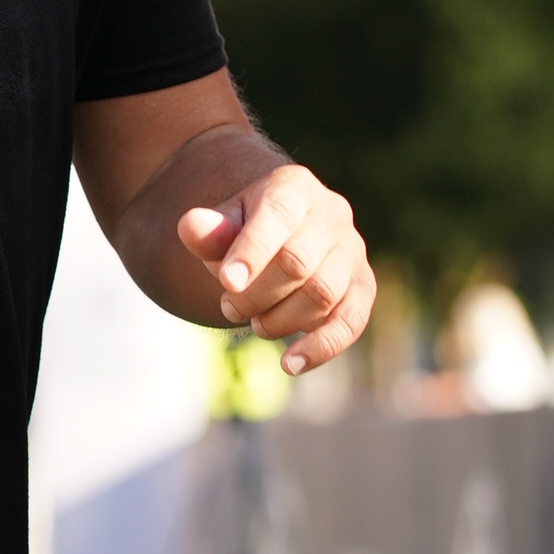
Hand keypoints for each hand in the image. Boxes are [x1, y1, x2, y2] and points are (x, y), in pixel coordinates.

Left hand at [179, 163, 374, 374]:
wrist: (281, 236)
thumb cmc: (245, 233)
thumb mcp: (223, 226)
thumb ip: (208, 230)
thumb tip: (190, 226)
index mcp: (294, 188)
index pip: (277, 215)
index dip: (252, 251)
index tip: (228, 283)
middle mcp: (332, 214)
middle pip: (297, 262)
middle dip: (256, 294)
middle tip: (229, 307)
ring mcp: (352, 251)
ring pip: (322, 293)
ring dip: (280, 319)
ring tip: (254, 323)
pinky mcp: (363, 287)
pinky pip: (350, 321)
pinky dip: (321, 347)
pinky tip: (290, 365)